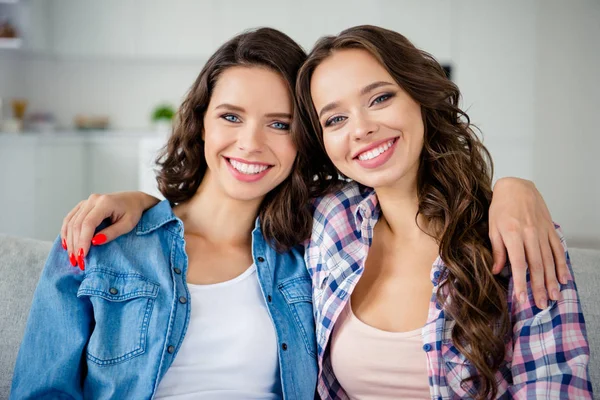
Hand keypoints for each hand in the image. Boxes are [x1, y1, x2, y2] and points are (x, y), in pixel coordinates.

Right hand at [61, 191, 159, 268]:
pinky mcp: (82, 205)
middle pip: (77, 224)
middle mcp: (93, 200)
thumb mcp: (128, 224)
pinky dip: (66, 232)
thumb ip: (112, 233)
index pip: (88, 223)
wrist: (133, 199)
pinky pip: (70, 219)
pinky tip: (66, 244)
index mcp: (105, 202)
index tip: (82, 257)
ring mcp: (86, 201)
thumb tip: (94, 242)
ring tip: (72, 257)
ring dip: (69, 241)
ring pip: (71, 222)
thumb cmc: (133, 212)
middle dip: (76, 244)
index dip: (83, 241)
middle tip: (77, 262)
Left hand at [489, 178, 567, 309]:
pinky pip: (557, 249)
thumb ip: (498, 250)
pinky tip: (563, 278)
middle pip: (536, 266)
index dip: (521, 283)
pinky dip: (561, 264)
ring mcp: (542, 231)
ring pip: (549, 260)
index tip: (522, 299)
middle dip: (539, 287)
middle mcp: (530, 234)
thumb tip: (498, 271)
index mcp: (512, 234)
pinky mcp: (550, 229)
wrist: (516, 186)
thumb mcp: (493, 228)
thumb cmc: (500, 207)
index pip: (518, 264)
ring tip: (554, 296)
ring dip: (552, 280)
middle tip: (542, 305)